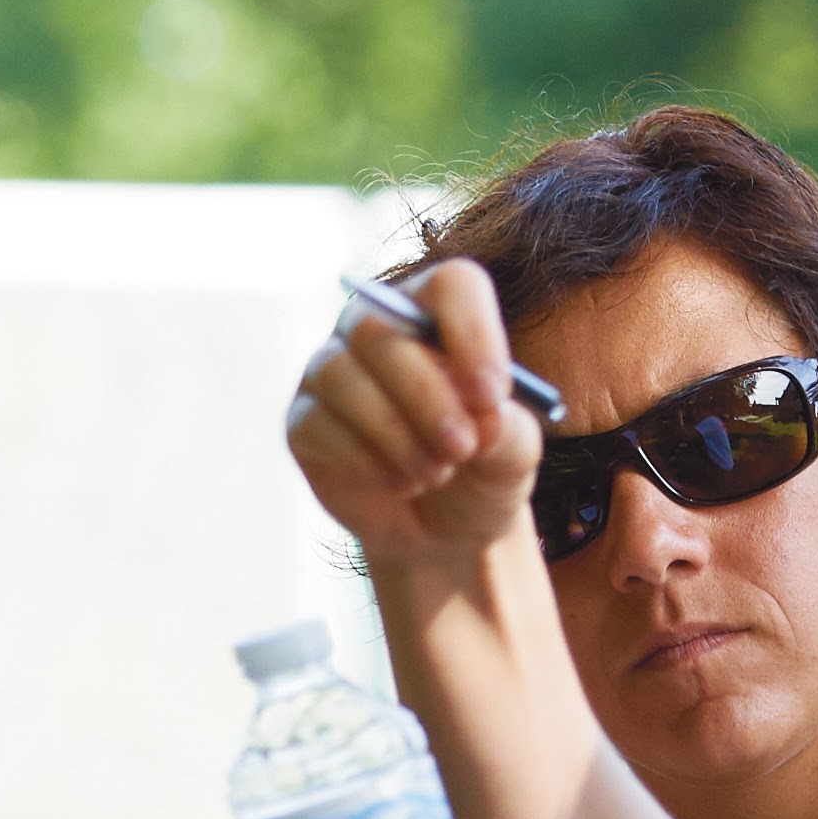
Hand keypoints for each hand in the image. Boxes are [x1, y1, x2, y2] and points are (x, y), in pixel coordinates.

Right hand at [284, 256, 544, 594]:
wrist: (442, 531)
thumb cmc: (481, 472)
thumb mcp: (513, 454)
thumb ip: (507, 428)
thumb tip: (480, 418)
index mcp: (438, 313)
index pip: (450, 287)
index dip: (472, 335)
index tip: (492, 396)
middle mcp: (375, 327)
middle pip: (382, 332)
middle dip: (427, 397)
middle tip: (462, 448)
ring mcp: (331, 371)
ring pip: (342, 376)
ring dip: (395, 434)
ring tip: (435, 474)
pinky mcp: (304, 421)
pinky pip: (318, 424)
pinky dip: (366, 461)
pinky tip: (401, 483)